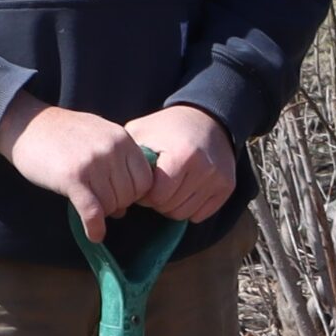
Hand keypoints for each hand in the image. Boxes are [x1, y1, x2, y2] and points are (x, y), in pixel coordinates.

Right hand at [0, 97, 156, 239]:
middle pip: (129, 194)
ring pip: (111, 204)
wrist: (28, 124)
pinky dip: (95, 227)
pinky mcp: (72, 178)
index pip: (146, 179)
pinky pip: (92, 211)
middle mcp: (112, 150)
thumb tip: (125, 208)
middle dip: (117, 204)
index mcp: (123, 139)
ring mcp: (93, 163)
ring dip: (102, 213)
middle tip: (101, 203)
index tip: (120, 196)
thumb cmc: (64, 134)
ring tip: (90, 207)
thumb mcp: (100, 136)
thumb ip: (118, 164)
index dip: (135, 194)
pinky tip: (94, 235)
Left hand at [127, 104, 237, 224]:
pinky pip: (200, 215)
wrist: (208, 120)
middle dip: (157, 201)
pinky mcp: (227, 186)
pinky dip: (189, 208)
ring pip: (184, 214)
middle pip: (170, 208)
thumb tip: (109, 178)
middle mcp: (204, 169)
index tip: (143, 184)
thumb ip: (125, 154)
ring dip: (172, 206)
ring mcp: (218, 179)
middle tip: (155, 187)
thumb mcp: (142, 131)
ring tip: (169, 188)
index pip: (157, 197)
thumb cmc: (168, 128)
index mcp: (182, 156)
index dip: (144, 194)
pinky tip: (185, 191)